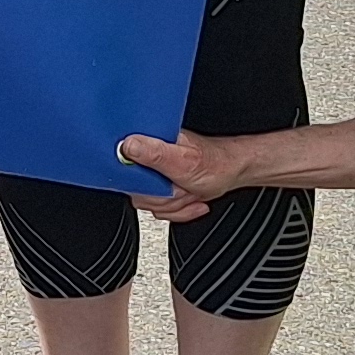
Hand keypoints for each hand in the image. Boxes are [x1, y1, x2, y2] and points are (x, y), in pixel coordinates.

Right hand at [116, 128, 255, 221]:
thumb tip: (127, 146)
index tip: (160, 184)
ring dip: (175, 204)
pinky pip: (160, 210)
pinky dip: (179, 210)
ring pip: (151, 204)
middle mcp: (149, 158)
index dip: (142, 183)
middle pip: (138, 193)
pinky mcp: (162, 189)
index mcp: (149, 144)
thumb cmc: (213, 163)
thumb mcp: (182, 160)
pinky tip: (190, 198)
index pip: (124, 168)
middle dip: (165, 197)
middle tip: (180, 186)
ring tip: (188, 190)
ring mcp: (155, 175)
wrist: (230, 173)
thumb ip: (154, 154)